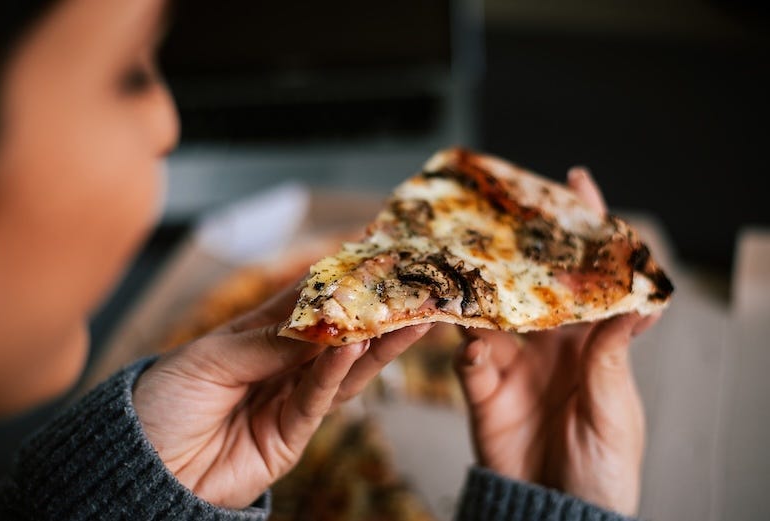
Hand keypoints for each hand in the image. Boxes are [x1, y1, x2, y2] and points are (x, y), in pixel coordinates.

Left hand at [133, 286, 430, 508]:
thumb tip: (322, 321)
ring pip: (342, 368)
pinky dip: (339, 372)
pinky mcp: (291, 436)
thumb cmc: (163, 403)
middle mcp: (279, 366)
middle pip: (334, 334)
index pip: (303, 301)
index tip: (369, 253)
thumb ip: (268, 342)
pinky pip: (319, 400)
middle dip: (370, 312)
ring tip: (408, 317)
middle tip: (407, 286)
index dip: (334, 278)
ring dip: (375, 343)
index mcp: (254, 337)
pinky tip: (358, 347)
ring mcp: (288, 400)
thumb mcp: (209, 359)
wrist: (144, 470)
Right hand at [453, 167, 659, 515]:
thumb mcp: (616, 407)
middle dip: (517, 249)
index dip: (586, 230)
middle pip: (530, 284)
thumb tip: (639, 304)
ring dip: (480, 296)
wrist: (555, 510)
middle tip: (501, 215)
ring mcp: (512, 364)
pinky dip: (467, 351)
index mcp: (588, 341)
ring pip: (490, 314)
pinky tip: (473, 348)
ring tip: (471, 273)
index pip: (588, 278)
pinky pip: (467, 361)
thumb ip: (612, 356)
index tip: (577, 183)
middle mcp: (547, 344)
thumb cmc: (604, 464)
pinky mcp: (483, 391)